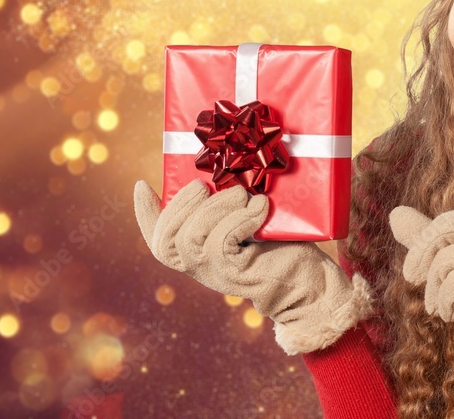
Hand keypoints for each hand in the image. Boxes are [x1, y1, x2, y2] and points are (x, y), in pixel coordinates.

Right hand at [134, 179, 373, 354]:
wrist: (310, 282)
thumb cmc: (282, 245)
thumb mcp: (247, 219)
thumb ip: (226, 205)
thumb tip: (216, 170)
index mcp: (196, 252)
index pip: (157, 237)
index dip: (144, 213)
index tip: (143, 184)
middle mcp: (199, 267)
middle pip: (165, 240)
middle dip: (181, 204)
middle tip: (206, 186)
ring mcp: (215, 275)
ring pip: (191, 238)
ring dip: (217, 208)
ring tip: (242, 195)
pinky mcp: (235, 275)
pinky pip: (221, 242)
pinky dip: (240, 218)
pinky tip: (259, 208)